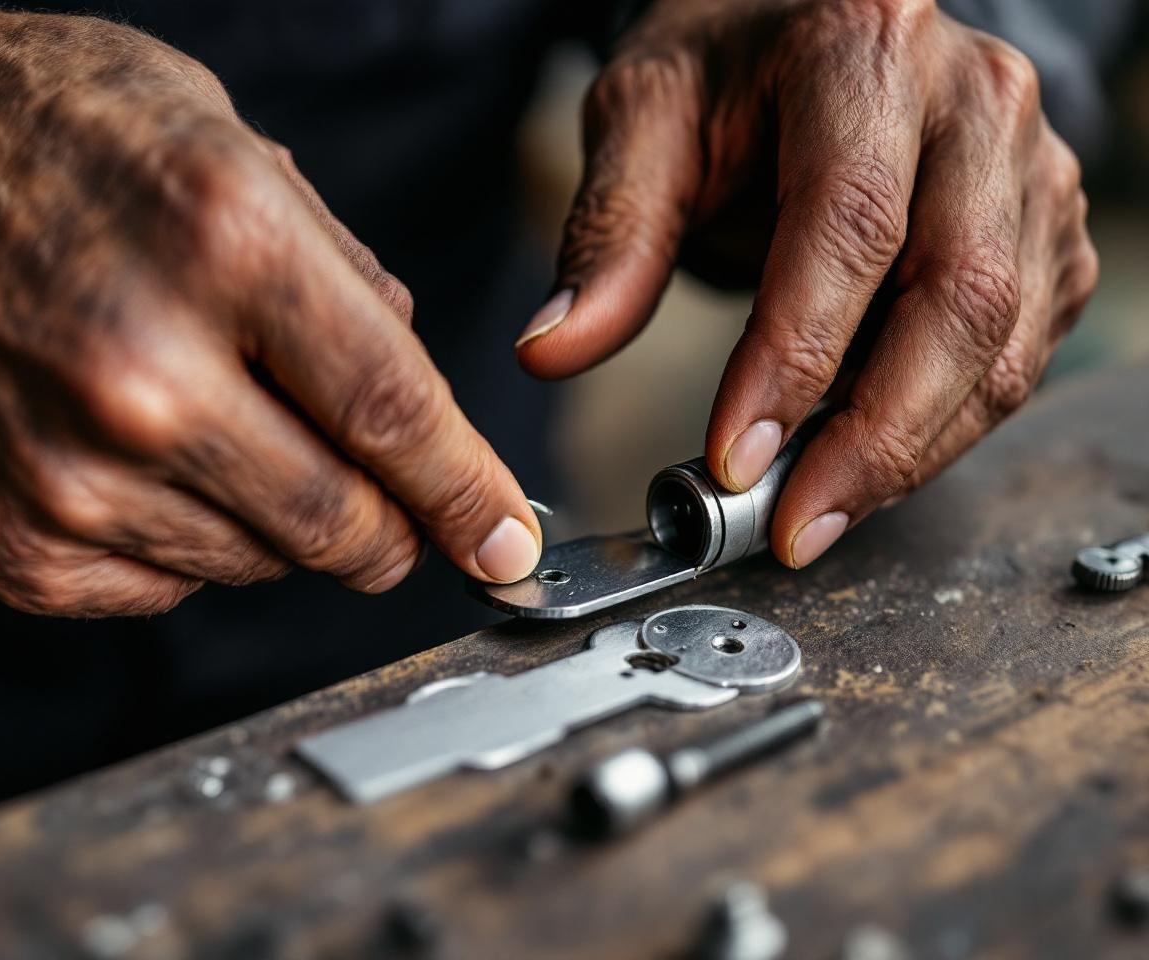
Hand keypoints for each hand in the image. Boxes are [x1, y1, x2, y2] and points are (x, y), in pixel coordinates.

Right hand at [0, 0, 541, 615]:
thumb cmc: (49, 133)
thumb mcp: (229, 145)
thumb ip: (345, 278)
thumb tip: (415, 402)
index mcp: (225, 245)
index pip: (397, 416)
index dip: (470, 496)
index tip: (505, 544)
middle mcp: (146, 372)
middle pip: (339, 525)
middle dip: (391, 531)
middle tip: (390, 506)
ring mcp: (69, 470)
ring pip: (258, 565)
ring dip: (277, 522)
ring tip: (217, 427)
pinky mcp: (13, 538)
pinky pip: (163, 589)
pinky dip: (186, 542)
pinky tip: (144, 459)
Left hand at [517, 0, 1097, 566]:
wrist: (807, 30)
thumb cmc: (725, 72)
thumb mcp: (642, 121)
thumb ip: (607, 237)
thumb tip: (551, 352)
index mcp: (869, 50)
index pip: (850, 223)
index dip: (797, 356)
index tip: (735, 458)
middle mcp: (978, 102)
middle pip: (962, 294)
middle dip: (876, 436)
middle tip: (793, 524)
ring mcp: (1031, 168)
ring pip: (1003, 342)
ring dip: (914, 450)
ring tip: (816, 512)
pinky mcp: (1048, 231)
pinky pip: (1016, 355)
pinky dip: (945, 429)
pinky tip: (866, 465)